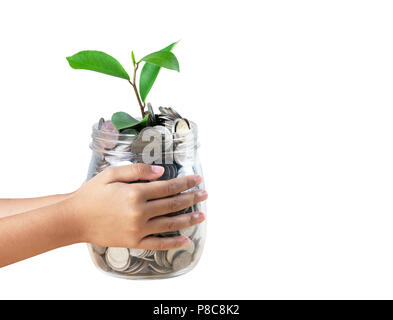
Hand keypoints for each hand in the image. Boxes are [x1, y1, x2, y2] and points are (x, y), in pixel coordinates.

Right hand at [66, 163, 206, 249]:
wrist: (74, 219)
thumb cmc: (91, 194)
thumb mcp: (112, 174)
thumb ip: (137, 170)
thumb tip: (161, 172)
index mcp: (136, 192)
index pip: (169, 187)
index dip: (185, 182)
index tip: (197, 179)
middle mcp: (140, 212)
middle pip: (173, 204)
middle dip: (191, 198)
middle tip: (204, 194)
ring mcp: (138, 229)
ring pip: (170, 224)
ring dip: (188, 219)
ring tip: (202, 216)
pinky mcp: (134, 242)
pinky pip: (158, 244)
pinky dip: (173, 242)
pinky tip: (185, 239)